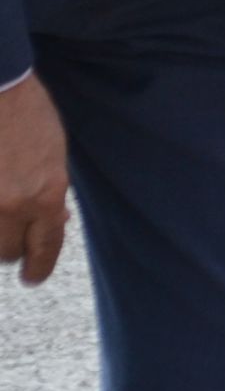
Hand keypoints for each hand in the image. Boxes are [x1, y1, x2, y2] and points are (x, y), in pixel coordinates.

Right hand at [0, 71, 68, 285]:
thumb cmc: (28, 113)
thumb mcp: (54, 156)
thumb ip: (52, 193)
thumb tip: (55, 222)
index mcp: (47, 194)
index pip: (46, 249)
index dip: (38, 268)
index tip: (32, 276)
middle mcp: (12, 204)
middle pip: (6, 253)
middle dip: (9, 246)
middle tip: (11, 233)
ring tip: (0, 208)